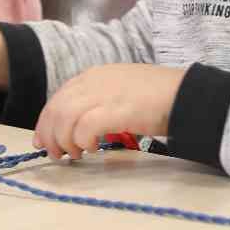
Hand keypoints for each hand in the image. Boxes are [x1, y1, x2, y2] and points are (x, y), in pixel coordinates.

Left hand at [33, 64, 186, 159]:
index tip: (43, 141)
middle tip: (57, 155)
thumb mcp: (120, 91)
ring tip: (75, 154)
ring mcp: (105, 94)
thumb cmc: (157, 97)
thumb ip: (97, 101)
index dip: (46, 121)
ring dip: (64, 140)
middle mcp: (95, 81)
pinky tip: (93, 149)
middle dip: (50, 135)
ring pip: (65, 118)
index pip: (58, 97)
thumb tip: (77, 126)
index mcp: (94, 75)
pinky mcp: (117, 110)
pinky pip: (85, 127)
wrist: (187, 94)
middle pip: (56, 108)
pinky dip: (82, 141)